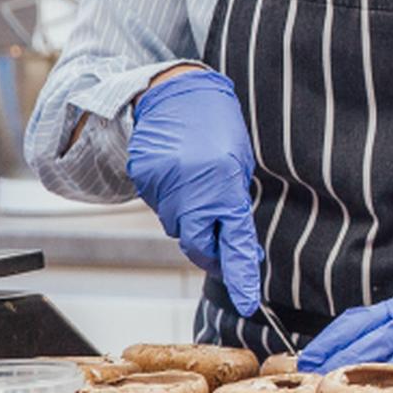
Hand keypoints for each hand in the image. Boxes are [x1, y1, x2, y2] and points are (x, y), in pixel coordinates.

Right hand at [126, 67, 263, 317]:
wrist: (175, 91)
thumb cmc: (216, 124)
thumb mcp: (238, 163)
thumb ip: (234, 205)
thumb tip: (236, 244)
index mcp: (224, 185)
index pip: (234, 242)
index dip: (241, 275)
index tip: (249, 301)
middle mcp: (191, 190)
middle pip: (198, 245)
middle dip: (211, 251)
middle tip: (221, 245)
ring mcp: (163, 187)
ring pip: (178, 226)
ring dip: (192, 219)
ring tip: (198, 186)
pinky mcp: (144, 180)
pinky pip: (162, 206)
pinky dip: (174, 201)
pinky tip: (180, 177)